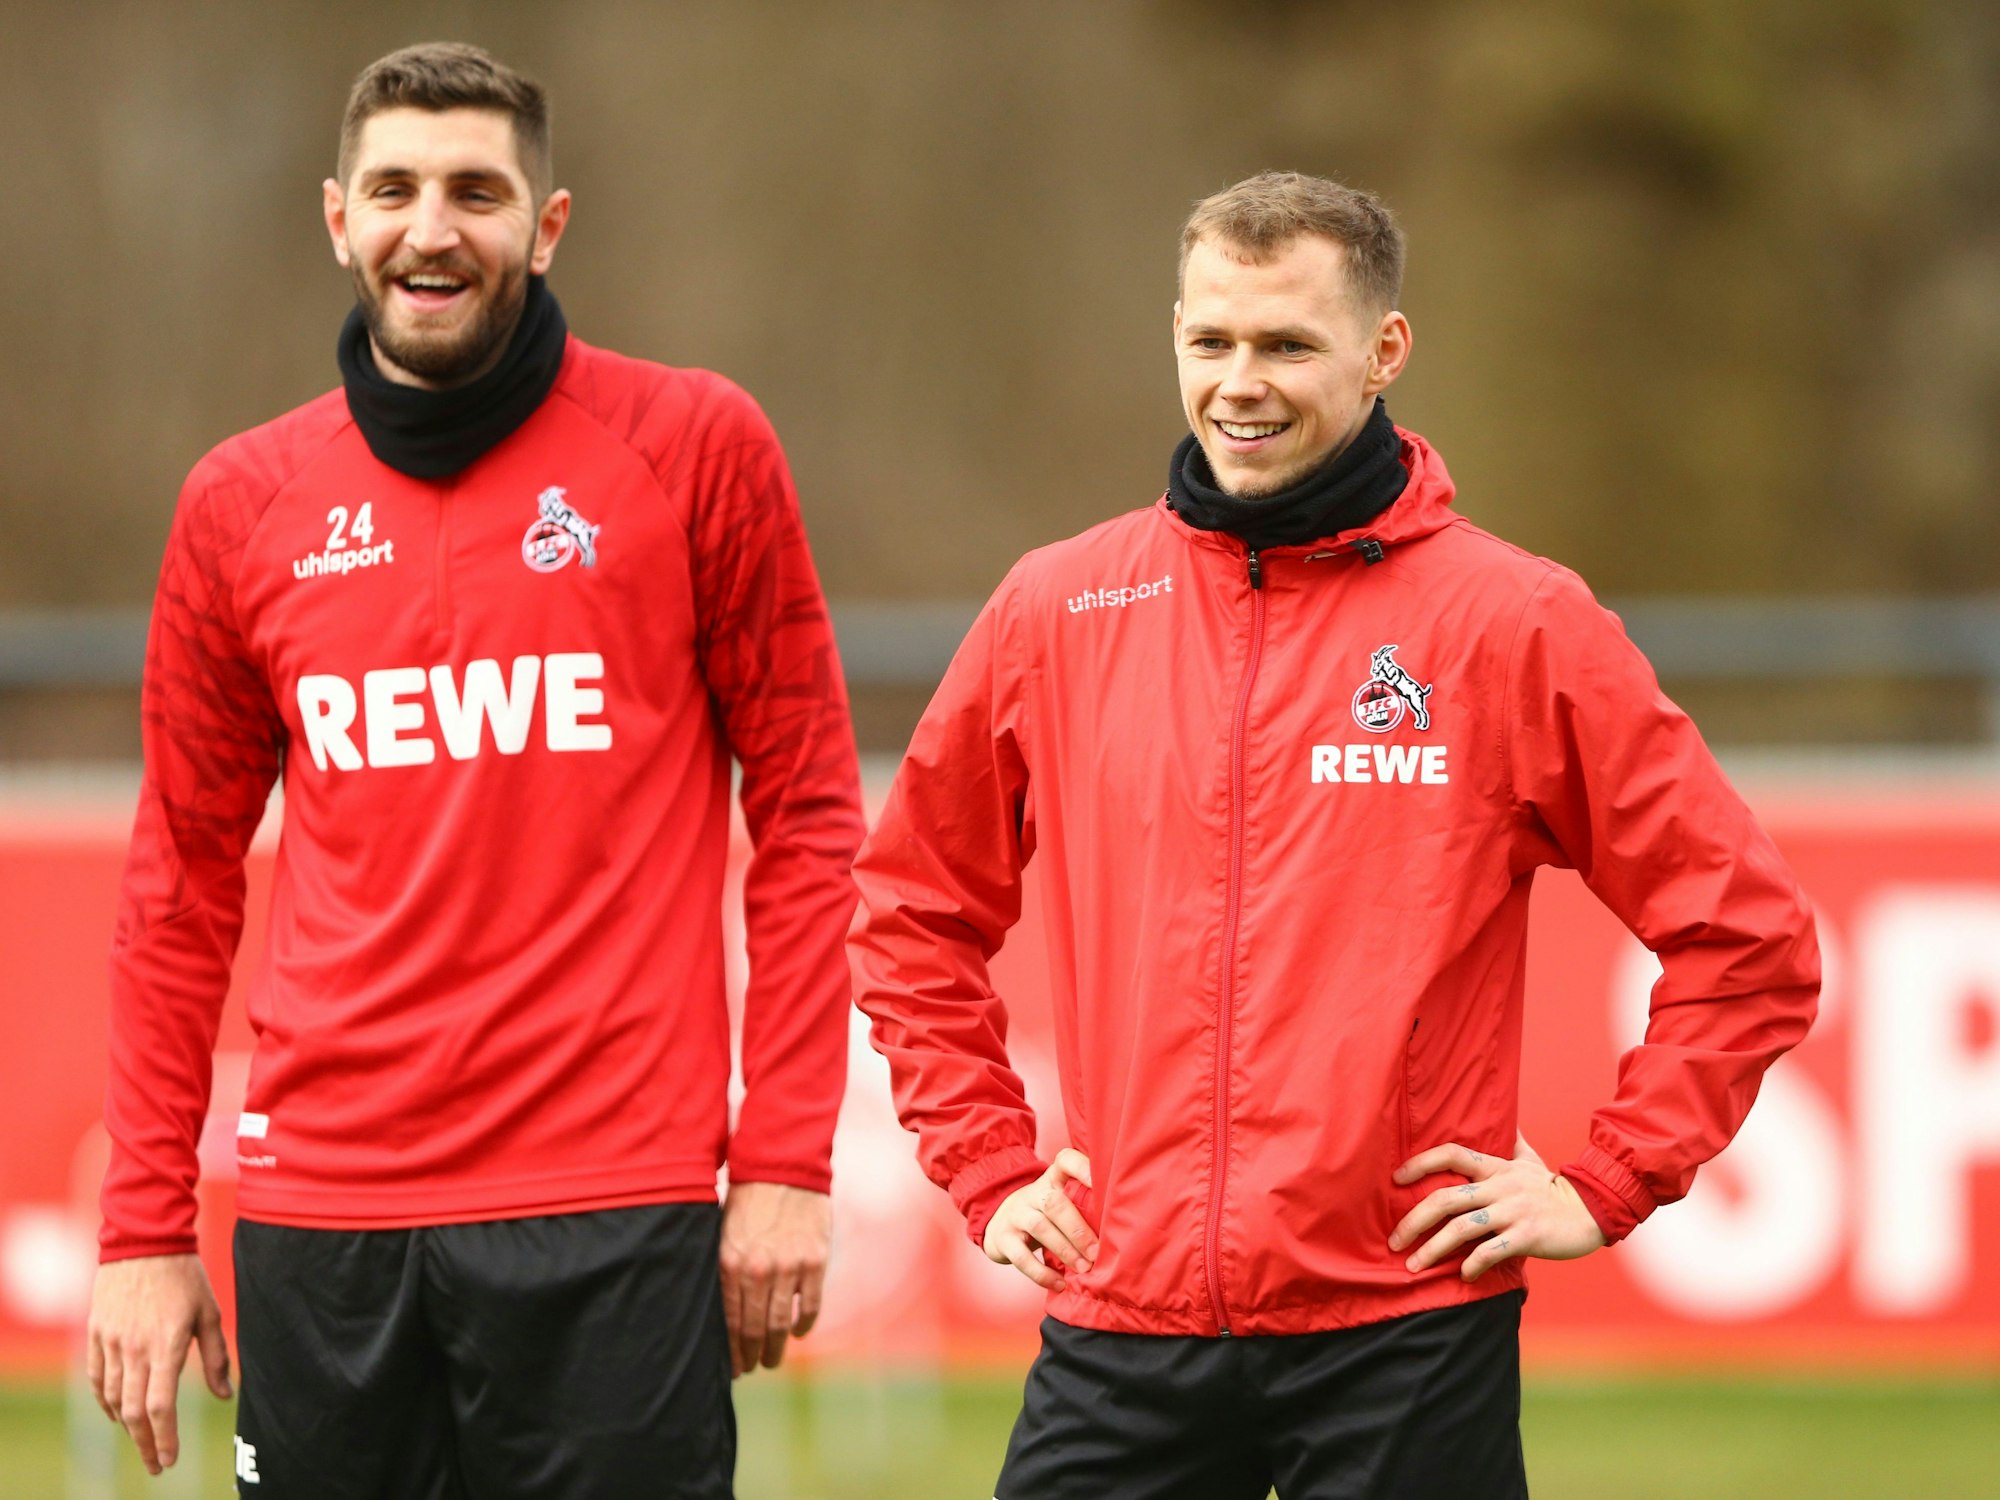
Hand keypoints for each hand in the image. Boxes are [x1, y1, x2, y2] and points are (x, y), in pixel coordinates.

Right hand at [86, 1253, 232, 1474]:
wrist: (145, 1240)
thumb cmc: (185, 1276)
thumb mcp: (209, 1313)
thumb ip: (215, 1357)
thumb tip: (225, 1395)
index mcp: (166, 1346)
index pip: (160, 1406)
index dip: (164, 1437)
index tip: (168, 1461)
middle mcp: (135, 1349)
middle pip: (133, 1411)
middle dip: (144, 1443)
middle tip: (155, 1464)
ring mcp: (111, 1342)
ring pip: (111, 1398)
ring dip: (125, 1425)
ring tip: (141, 1439)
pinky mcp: (96, 1333)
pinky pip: (96, 1377)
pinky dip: (104, 1401)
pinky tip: (115, 1412)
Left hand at [719, 1182, 830, 1377]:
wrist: (784, 1167)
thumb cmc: (747, 1200)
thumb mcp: (722, 1233)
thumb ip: (723, 1270)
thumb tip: (719, 1313)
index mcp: (729, 1262)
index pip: (727, 1323)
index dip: (730, 1352)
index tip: (731, 1368)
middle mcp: (757, 1269)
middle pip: (753, 1330)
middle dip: (750, 1356)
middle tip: (751, 1368)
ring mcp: (789, 1267)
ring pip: (780, 1324)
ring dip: (775, 1349)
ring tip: (771, 1360)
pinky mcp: (815, 1261)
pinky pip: (810, 1307)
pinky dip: (803, 1326)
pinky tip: (797, 1332)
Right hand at [983, 1148, 1097, 1291]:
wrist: (998, 1224)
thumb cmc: (1043, 1215)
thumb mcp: (1058, 1201)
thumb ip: (1083, 1205)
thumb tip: (1123, 1228)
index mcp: (1052, 1179)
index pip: (1065, 1161)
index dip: (1083, 1168)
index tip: (1102, 1182)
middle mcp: (1032, 1193)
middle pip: (1055, 1203)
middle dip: (1079, 1230)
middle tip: (1097, 1253)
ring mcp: (1016, 1215)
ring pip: (1040, 1227)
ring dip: (1065, 1250)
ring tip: (1084, 1268)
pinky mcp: (1003, 1239)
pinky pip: (1021, 1257)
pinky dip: (1042, 1274)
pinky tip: (1059, 1283)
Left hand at [1389, 1132, 1605, 1280]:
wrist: (1592, 1212)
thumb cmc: (1553, 1188)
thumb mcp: (1531, 1160)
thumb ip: (1513, 1142)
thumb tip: (1506, 1119)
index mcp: (1496, 1168)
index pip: (1452, 1154)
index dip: (1421, 1163)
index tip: (1396, 1178)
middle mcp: (1500, 1187)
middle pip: (1446, 1198)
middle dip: (1414, 1220)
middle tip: (1394, 1241)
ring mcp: (1513, 1212)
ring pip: (1463, 1228)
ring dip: (1434, 1249)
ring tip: (1414, 1266)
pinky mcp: (1527, 1236)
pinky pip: (1491, 1252)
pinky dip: (1473, 1265)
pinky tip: (1462, 1275)